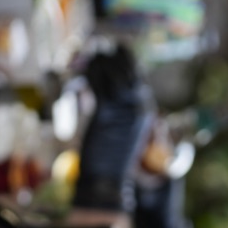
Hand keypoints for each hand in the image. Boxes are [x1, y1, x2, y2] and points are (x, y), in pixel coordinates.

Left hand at [72, 44, 154, 211]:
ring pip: (109, 75)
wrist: (108, 180)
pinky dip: (89, 74)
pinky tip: (84, 66)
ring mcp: (120, 109)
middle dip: (113, 56)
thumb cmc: (113, 162)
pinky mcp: (103, 114)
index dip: (126, 60)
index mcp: (143, 110)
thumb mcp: (124, 134)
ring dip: (99, 61)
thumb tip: (110, 96)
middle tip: (103, 46)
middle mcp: (135, 107)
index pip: (137, 76)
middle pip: (124, 71)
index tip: (116, 49)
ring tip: (92, 51)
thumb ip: (122, 114)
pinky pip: (96, 86)